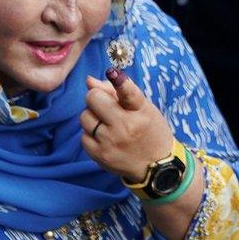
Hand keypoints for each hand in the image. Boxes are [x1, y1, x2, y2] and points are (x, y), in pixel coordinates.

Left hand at [80, 67, 174, 182]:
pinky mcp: (99, 156)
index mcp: (140, 112)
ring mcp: (110, 142)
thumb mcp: (143, 108)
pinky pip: (83, 136)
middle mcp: (124, 127)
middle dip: (97, 98)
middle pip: (93, 99)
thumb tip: (89, 81)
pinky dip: (91, 134)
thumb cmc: (149, 131)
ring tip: (106, 123)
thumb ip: (118, 91)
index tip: (112, 73)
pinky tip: (104, 137)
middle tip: (107, 106)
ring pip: (84, 116)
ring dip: (92, 116)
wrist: (155, 166)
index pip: (128, 92)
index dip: (119, 81)